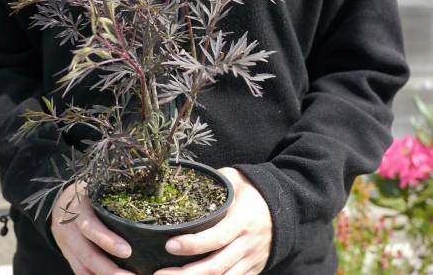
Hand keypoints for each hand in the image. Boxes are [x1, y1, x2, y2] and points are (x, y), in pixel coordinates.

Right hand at [51, 180, 134, 274]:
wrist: (59, 201)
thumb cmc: (88, 193)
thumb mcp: (95, 189)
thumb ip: (113, 196)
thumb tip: (144, 202)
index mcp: (78, 207)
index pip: (90, 226)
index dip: (107, 240)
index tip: (128, 251)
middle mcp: (70, 227)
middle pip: (88, 253)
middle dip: (110, 269)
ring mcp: (66, 244)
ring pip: (83, 267)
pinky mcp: (67, 255)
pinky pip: (79, 271)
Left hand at [153, 167, 272, 274]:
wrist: (285, 207)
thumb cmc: (254, 191)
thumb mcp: (236, 179)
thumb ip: (215, 181)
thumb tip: (188, 178)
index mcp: (242, 221)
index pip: (216, 237)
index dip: (193, 244)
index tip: (170, 244)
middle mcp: (247, 244)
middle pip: (215, 266)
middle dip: (185, 274)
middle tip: (158, 273)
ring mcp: (250, 260)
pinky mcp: (252, 270)